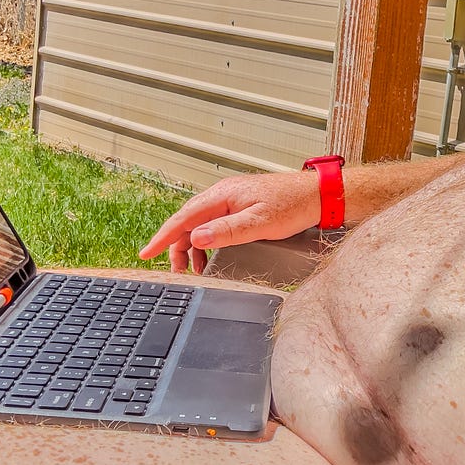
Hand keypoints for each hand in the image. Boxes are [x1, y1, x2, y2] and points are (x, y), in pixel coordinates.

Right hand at [138, 172, 320, 273]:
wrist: (317, 195)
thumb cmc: (293, 205)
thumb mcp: (259, 223)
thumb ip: (226, 231)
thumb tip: (195, 238)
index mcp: (222, 195)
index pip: (183, 218)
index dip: (163, 237)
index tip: (147, 253)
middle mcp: (222, 194)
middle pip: (187, 221)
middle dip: (174, 246)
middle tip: (173, 271)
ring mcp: (231, 199)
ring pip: (199, 223)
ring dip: (190, 246)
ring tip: (191, 268)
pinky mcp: (240, 206)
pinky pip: (212, 223)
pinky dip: (205, 241)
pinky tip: (208, 254)